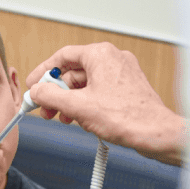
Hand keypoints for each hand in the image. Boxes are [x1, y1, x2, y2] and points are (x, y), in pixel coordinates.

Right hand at [26, 43, 187, 165]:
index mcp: (100, 54)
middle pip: (73, 72)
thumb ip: (50, 96)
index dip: (43, 72)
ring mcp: (122, 73)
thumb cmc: (127, 117)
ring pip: (85, 83)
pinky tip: (81, 118)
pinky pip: (98, 91)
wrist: (155, 133)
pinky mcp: (127, 88)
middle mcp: (112, 59)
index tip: (34, 85)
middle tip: (46, 108)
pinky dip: (85, 103)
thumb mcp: (77, 106)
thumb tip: (37, 92)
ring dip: (70, 101)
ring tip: (63, 118)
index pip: (62, 57)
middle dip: (57, 92)